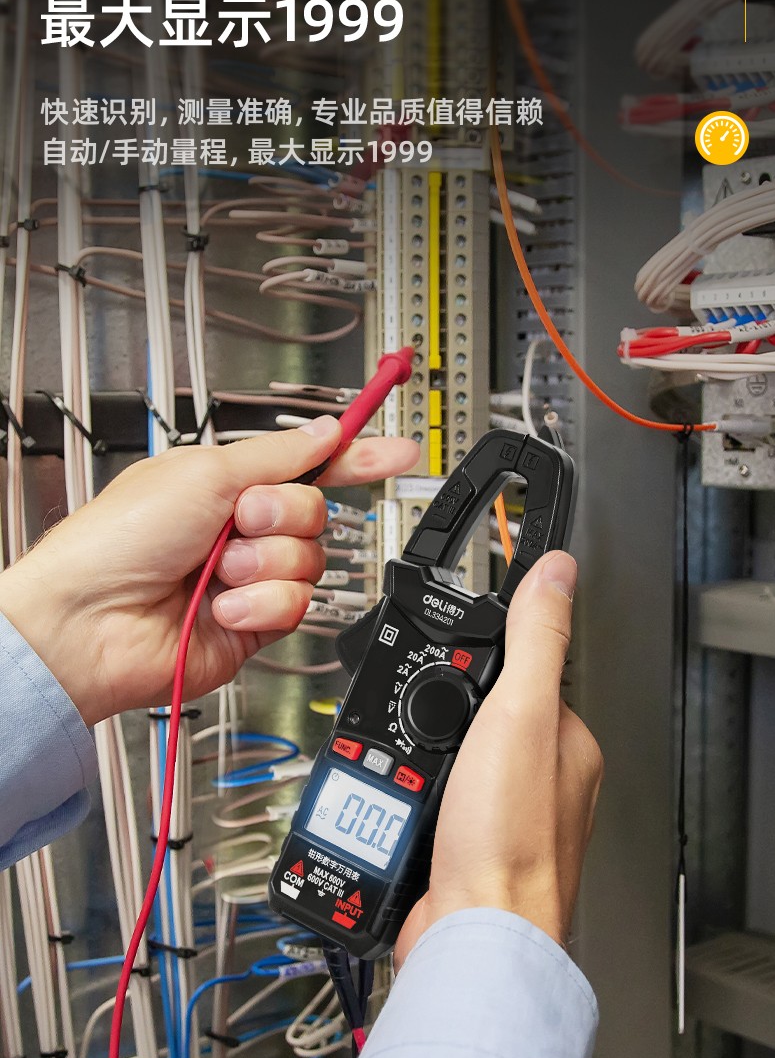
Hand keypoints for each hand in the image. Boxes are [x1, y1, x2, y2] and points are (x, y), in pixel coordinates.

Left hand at [0, 416, 418, 725]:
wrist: (90, 621)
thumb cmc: (119, 539)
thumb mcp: (204, 473)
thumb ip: (276, 455)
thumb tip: (324, 432)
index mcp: (227, 483)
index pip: (309, 466)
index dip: (357, 457)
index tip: (400, 450)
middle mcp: (241, 530)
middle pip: (316, 514)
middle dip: (282, 516)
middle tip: (239, 520)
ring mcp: (248, 579)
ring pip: (308, 562)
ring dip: (264, 565)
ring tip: (217, 572)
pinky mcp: (253, 625)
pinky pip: (293, 606)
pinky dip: (258, 605)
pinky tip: (220, 608)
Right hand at [395, 552, 602, 965]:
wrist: (472, 936)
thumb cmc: (509, 841)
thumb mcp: (519, 712)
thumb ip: (535, 638)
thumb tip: (557, 571)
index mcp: (566, 745)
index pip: (523, 675)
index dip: (481, 666)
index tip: (452, 670)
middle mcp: (538, 783)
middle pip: (473, 719)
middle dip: (435, 722)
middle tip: (422, 738)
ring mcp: (497, 819)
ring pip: (441, 763)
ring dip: (412, 764)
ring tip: (404, 775)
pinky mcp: (458, 851)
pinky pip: (419, 804)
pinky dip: (400, 801)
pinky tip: (397, 805)